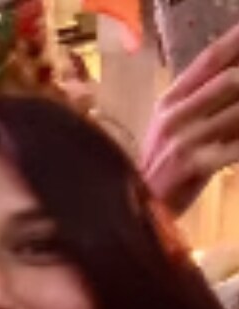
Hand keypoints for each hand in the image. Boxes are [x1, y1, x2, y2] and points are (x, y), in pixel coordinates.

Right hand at [142, 20, 238, 216]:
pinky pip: (237, 146)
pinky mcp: (192, 164)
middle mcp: (173, 115)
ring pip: (238, 110)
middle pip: (230, 79)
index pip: (210, 59)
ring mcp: (182, 139)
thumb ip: (203, 102)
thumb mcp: (176, 129)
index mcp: (169, 101)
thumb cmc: (166, 168)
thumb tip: (236, 77)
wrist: (139, 209)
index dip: (237, 40)